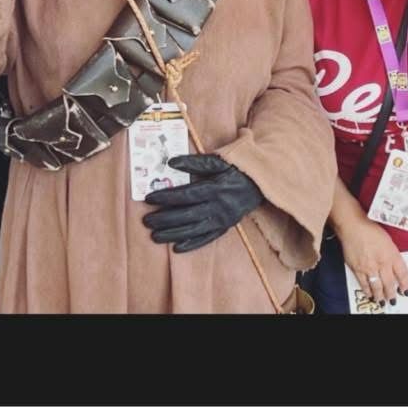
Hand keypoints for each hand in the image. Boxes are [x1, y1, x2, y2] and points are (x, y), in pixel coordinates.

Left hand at [142, 154, 262, 252]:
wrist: (261, 183)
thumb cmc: (237, 168)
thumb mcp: (219, 161)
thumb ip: (196, 163)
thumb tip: (171, 162)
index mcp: (216, 187)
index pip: (186, 194)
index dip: (167, 197)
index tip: (149, 198)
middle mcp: (219, 206)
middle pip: (187, 214)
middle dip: (164, 218)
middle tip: (146, 220)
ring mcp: (223, 219)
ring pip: (194, 229)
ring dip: (172, 234)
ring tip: (154, 236)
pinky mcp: (226, 227)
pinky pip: (207, 238)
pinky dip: (192, 244)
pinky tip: (176, 247)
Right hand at [337, 213, 407, 306]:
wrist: (353, 226)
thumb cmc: (370, 230)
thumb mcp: (388, 240)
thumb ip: (392, 255)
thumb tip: (395, 268)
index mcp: (391, 253)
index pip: (402, 273)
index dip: (405, 284)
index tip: (406, 291)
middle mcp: (382, 262)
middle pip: (390, 284)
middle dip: (392, 294)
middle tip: (393, 300)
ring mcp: (369, 267)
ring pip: (377, 287)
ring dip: (381, 297)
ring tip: (383, 302)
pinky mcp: (357, 269)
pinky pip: (364, 284)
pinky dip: (368, 291)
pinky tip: (370, 294)